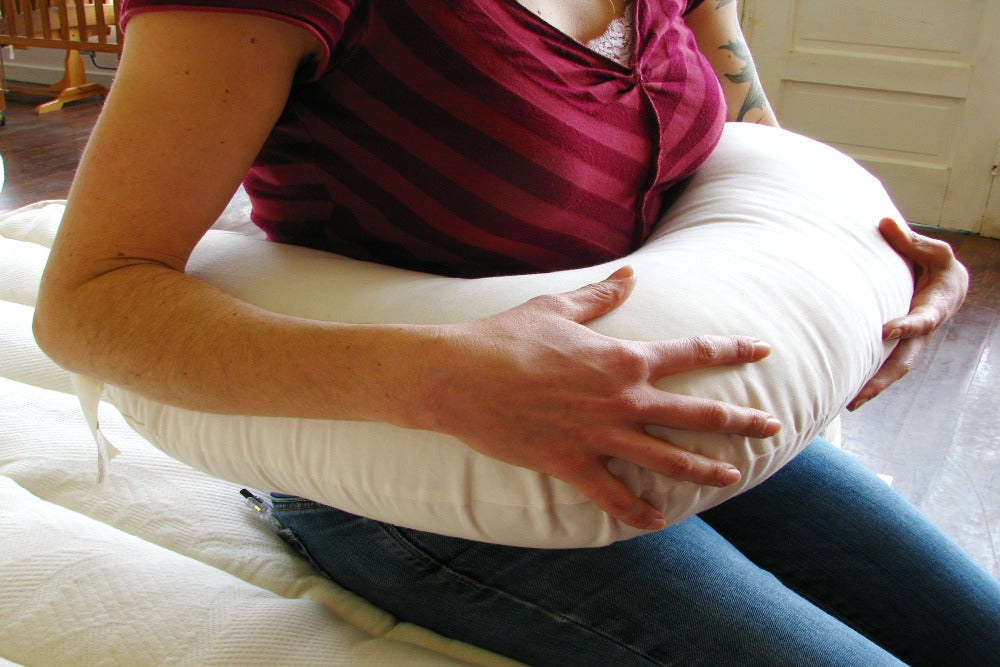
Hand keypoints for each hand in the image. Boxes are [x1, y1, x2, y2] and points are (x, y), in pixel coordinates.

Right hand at [426, 267, 780, 530]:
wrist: (461, 375)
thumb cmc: (507, 336)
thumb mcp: (557, 307)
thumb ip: (602, 295)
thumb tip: (631, 275)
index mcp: (624, 358)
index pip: (694, 352)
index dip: (732, 350)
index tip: (762, 350)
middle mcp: (624, 399)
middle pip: (698, 414)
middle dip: (740, 421)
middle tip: (771, 426)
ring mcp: (601, 435)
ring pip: (668, 459)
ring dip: (705, 469)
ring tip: (732, 476)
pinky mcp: (572, 464)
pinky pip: (614, 497)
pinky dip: (639, 512)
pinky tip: (659, 521)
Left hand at [848, 218, 968, 410]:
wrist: (947, 285)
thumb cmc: (937, 265)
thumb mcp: (934, 251)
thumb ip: (910, 241)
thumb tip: (884, 222)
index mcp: (934, 308)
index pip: (922, 321)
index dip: (907, 325)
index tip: (888, 330)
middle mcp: (921, 333)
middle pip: (904, 361)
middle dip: (882, 378)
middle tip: (859, 394)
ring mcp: (908, 343)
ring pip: (891, 370)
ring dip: (871, 388)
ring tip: (847, 404)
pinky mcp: (895, 345)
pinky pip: (881, 365)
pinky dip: (866, 379)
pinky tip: (843, 393)